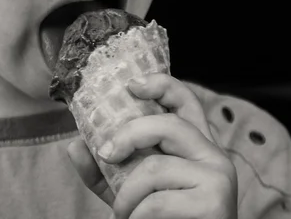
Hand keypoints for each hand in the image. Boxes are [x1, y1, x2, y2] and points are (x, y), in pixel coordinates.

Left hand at [67, 73, 237, 218]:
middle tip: (105, 154)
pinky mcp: (214, 202)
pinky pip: (157, 201)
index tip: (131, 85)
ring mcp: (217, 176)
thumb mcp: (130, 193)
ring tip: (122, 214)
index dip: (161, 85)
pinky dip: (136, 216)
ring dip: (126, 196)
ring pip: (155, 167)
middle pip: (168, 124)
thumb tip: (74, 145)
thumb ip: (104, 171)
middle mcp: (212, 154)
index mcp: (195, 146)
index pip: (185, 101)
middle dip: (128, 135)